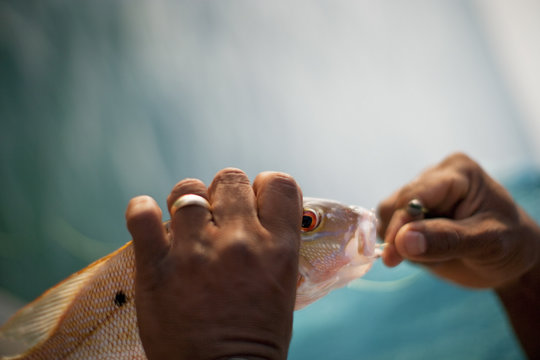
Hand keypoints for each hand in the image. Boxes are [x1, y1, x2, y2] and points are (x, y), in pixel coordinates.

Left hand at [125, 169, 301, 359]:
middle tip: (217, 216)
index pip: (279, 184)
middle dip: (223, 194)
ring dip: (186, 201)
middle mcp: (241, 242)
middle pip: (230, 179)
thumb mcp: (283, 284)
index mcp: (279, 248)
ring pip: (188, 190)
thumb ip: (272, 243)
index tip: (253, 201)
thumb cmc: (254, 336)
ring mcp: (197, 252)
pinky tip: (148, 218)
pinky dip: (142, 210)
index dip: (263, 187)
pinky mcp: (157, 266)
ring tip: (184, 225)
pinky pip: (142, 214)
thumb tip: (256, 212)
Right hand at [378, 152, 539, 288]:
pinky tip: (425, 253)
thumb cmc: (511, 245)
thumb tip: (402, 242)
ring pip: (387, 215)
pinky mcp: (412, 212)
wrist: (512, 260)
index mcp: (458, 172)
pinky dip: (401, 245)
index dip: (401, 223)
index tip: (394, 254)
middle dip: (400, 235)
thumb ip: (446, 240)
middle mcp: (435, 176)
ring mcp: (422, 194)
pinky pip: (390, 228)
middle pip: (394, 204)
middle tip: (407, 262)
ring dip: (400, 241)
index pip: (414, 195)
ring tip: (431, 256)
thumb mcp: (488, 243)